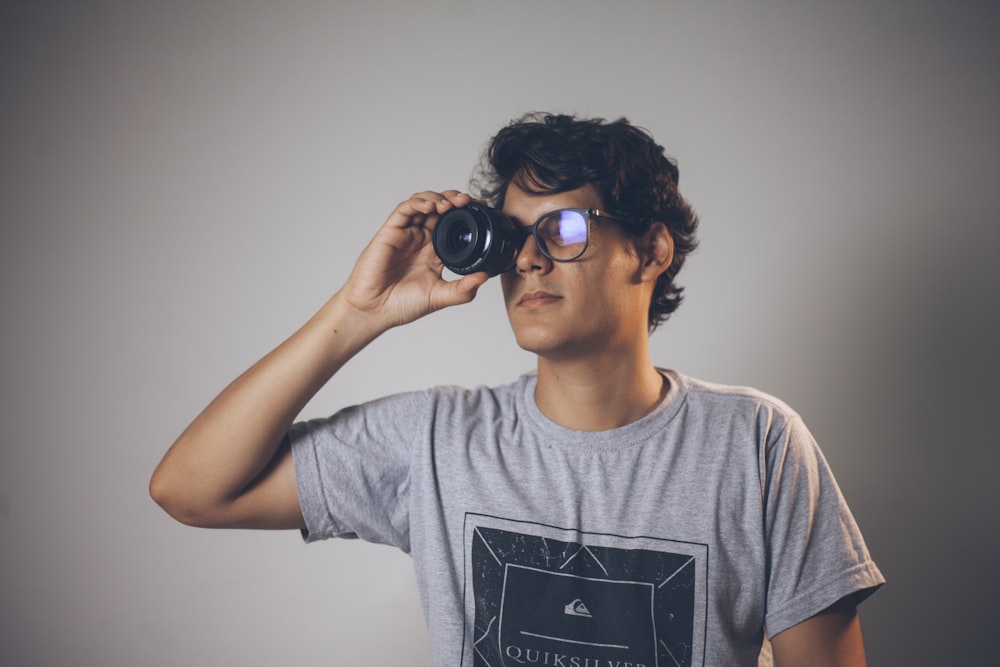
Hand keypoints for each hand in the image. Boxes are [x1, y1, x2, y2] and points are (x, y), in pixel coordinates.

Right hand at [342, 190, 488, 327]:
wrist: (375, 311)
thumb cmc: (402, 305)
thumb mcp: (439, 297)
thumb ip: (462, 289)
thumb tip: (484, 277)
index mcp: (434, 251)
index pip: (453, 224)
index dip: (466, 213)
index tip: (481, 208)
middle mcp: (421, 239)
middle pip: (440, 208)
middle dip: (455, 199)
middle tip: (468, 201)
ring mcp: (406, 234)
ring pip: (423, 203)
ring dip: (438, 198)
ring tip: (451, 204)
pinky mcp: (390, 232)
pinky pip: (404, 210)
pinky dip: (418, 202)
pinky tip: (431, 206)